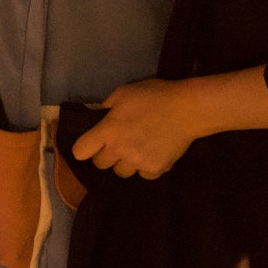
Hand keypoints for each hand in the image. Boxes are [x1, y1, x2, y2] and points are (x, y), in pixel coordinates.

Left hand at [70, 79, 199, 178]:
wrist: (187, 109)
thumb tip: (97, 116)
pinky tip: (153, 154)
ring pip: (121, 172)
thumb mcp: (124, 92)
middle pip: (100, 164)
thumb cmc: (154, 96)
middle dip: (106, 155)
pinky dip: (146, 167)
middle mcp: (119, 150)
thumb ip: (106, 106)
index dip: (84, 148)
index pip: (80, 151)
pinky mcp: (155, 170)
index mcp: (108, 131)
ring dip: (125, 163)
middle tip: (118, 144)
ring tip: (137, 149)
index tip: (91, 143)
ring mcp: (138, 162)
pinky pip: (143, 174)